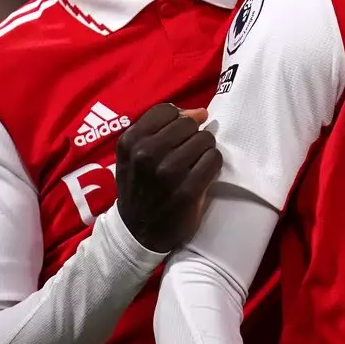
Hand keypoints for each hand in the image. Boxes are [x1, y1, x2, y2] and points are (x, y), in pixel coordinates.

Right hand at [115, 103, 222, 251]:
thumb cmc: (139, 188)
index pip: (166, 110)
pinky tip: (203, 173)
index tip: (179, 134)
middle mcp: (146, 154)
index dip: (178, 119)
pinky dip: (212, 164)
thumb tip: (196, 112)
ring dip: (204, 149)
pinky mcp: (188, 190)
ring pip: (204, 139)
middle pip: (188, 123)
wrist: (139, 232)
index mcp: (130, 142)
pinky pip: (214, 159)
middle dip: (193, 134)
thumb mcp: (133, 156)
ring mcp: (167, 172)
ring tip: (195, 163)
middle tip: (188, 152)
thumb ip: (157, 129)